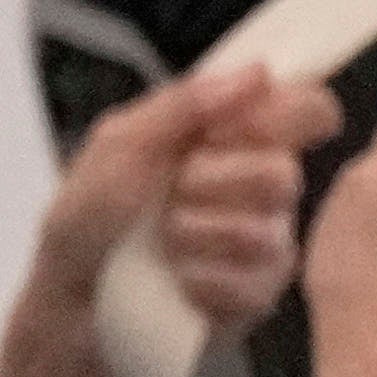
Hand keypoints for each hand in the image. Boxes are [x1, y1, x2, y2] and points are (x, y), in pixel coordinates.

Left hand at [41, 60, 328, 327]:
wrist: (69, 303)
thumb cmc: (87, 222)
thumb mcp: (118, 143)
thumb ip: (184, 104)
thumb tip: (255, 73)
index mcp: (232, 138)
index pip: (307, 109)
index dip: (287, 114)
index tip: (231, 130)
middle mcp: (259, 187)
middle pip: (285, 172)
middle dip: (213, 182)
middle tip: (174, 191)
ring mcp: (265, 244)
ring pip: (264, 230)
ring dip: (195, 233)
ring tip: (163, 241)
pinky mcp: (259, 297)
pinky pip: (250, 283)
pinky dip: (196, 279)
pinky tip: (174, 280)